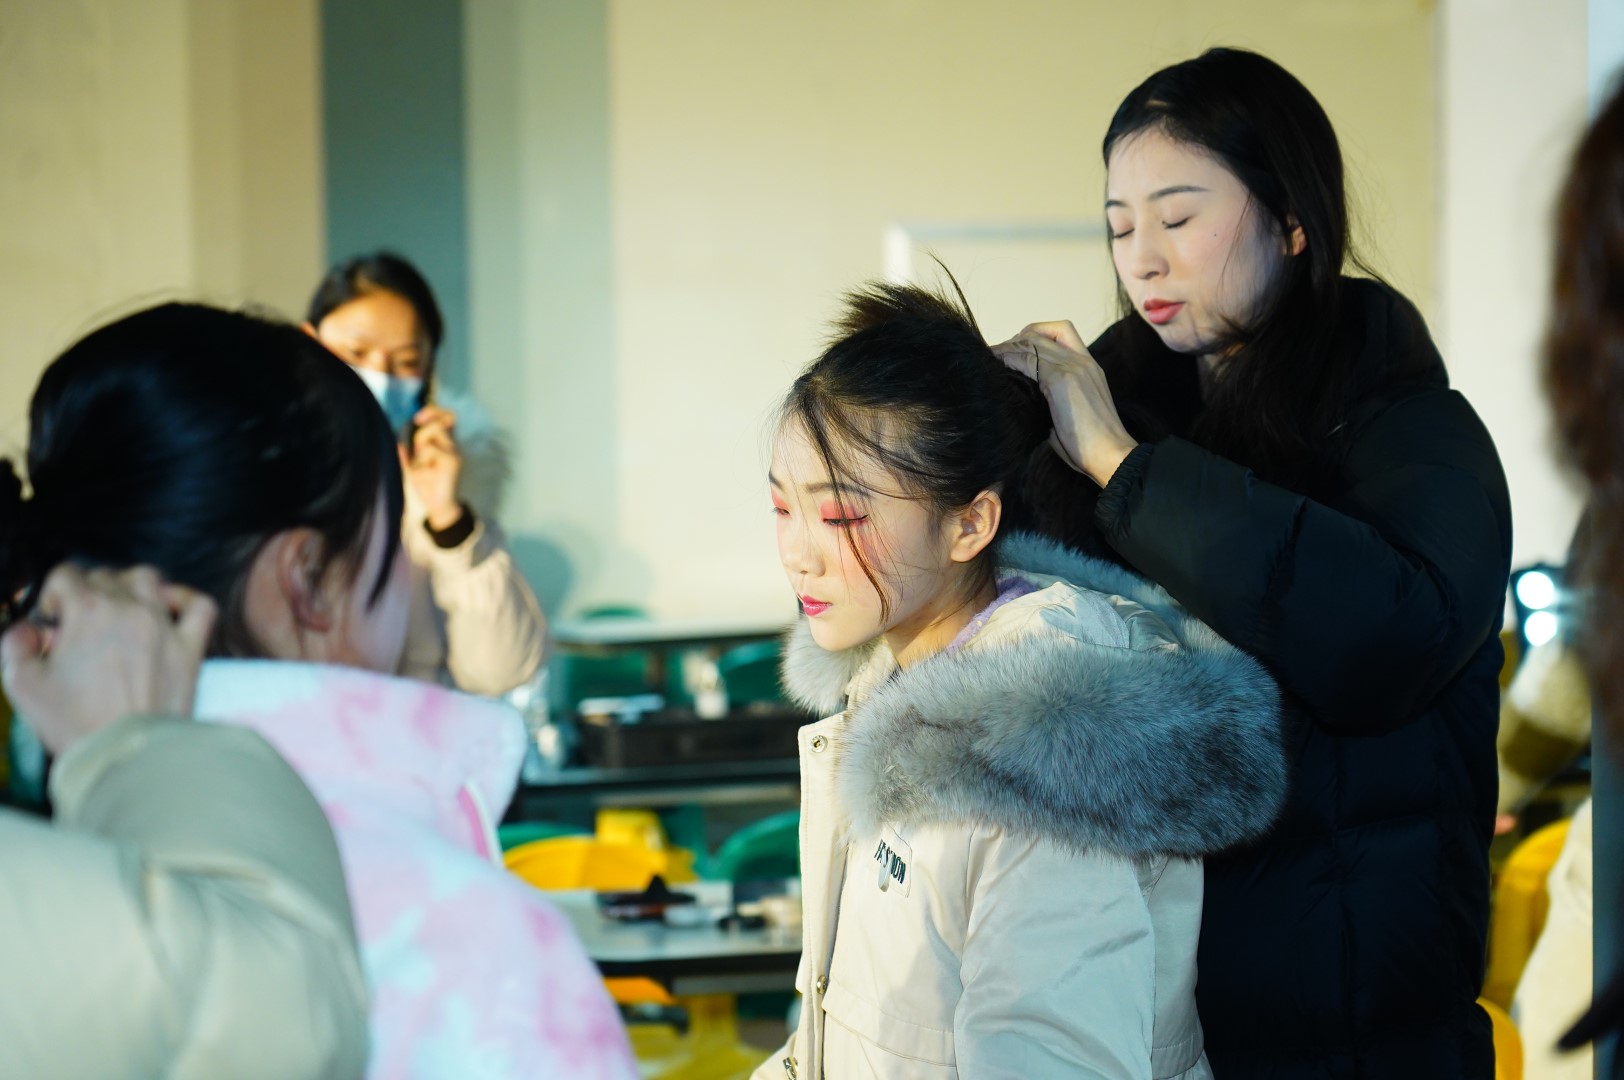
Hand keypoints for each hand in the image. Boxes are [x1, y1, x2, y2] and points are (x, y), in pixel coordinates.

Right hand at [1, 565, 215, 753]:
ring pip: (148, 579)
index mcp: (88, 611)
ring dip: (129, 586)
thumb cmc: (74, 721)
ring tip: (118, 611)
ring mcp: (164, 625)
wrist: (124, 752)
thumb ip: (16, 646)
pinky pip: (200, 605)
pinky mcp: (190, 647)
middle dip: (86, 593)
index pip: (65, 575)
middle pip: (105, 576)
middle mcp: (129, 608)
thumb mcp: (22, 685)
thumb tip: (27, 630)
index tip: (53, 623)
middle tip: (80, 627)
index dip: (52, 596)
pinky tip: (169, 609)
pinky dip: (186, 599)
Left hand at [402, 404, 464, 529]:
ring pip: (433, 431)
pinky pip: (431, 450)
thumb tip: (398, 442)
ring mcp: (454, 453)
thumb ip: (406, 455)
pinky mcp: (453, 461)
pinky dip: (422, 460)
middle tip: (418, 452)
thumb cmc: (427, 487)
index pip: (446, 416)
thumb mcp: (412, 468)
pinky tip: (426, 472)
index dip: (433, 411)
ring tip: (422, 464)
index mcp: (444, 444)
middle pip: (438, 420)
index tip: (418, 418)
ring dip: (421, 446)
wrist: (439, 508)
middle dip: (422, 433)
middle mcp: (451, 446)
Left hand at [991, 320, 1138, 486]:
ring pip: (1032, 342)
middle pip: (1042, 332)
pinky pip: (1028, 359)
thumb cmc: (1091, 444)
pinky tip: (997, 366)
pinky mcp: (1061, 379)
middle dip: (1015, 339)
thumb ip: (1054, 398)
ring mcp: (1073, 367)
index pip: (1060, 332)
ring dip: (1007, 348)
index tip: (1013, 351)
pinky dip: (1009, 359)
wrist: (1112, 455)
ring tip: (990, 359)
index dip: (1033, 336)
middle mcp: (1082, 360)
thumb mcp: (1072, 412)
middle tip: (996, 355)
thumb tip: (1027, 400)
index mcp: (1088, 366)